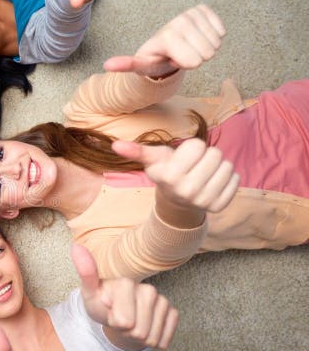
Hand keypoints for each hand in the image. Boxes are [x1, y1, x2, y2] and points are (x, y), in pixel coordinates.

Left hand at [73, 244, 178, 349]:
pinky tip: (144, 328)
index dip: (114, 323)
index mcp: (127, 283)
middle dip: (126, 332)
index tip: (109, 310)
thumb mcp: (89, 293)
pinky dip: (152, 341)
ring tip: (130, 323)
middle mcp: (148, 289)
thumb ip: (86, 272)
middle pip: (139, 332)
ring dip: (138, 338)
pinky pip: (165, 339)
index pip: (124, 322)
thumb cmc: (101, 303)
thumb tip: (76, 247)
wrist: (116, 314)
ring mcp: (162, 301)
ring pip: (152, 338)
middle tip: (119, 320)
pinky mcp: (173, 313)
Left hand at [104, 5, 225, 77]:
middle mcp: (179, 21)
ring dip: (203, 48)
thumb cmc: (154, 58)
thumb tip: (107, 65)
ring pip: (216, 43)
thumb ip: (127, 65)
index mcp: (167, 35)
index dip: (186, 65)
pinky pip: (221, 31)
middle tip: (180, 53)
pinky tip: (197, 37)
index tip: (172, 59)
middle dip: (195, 58)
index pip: (196, 62)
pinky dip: (213, 38)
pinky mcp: (203, 9)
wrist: (164, 44)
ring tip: (186, 46)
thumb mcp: (140, 65)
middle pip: (207, 53)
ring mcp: (192, 13)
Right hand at [112, 138, 239, 216]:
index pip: (198, 145)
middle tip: (195, 167)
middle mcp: (186, 190)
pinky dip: (227, 179)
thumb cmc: (167, 172)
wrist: (177, 202)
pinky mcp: (219, 205)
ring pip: (227, 166)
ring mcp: (204, 200)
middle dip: (206, 157)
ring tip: (204, 174)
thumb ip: (136, 151)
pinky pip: (235, 179)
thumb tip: (115, 145)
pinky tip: (213, 183)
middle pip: (215, 154)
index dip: (192, 149)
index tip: (183, 159)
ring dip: (217, 167)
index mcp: (170, 176)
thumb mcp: (153, 160)